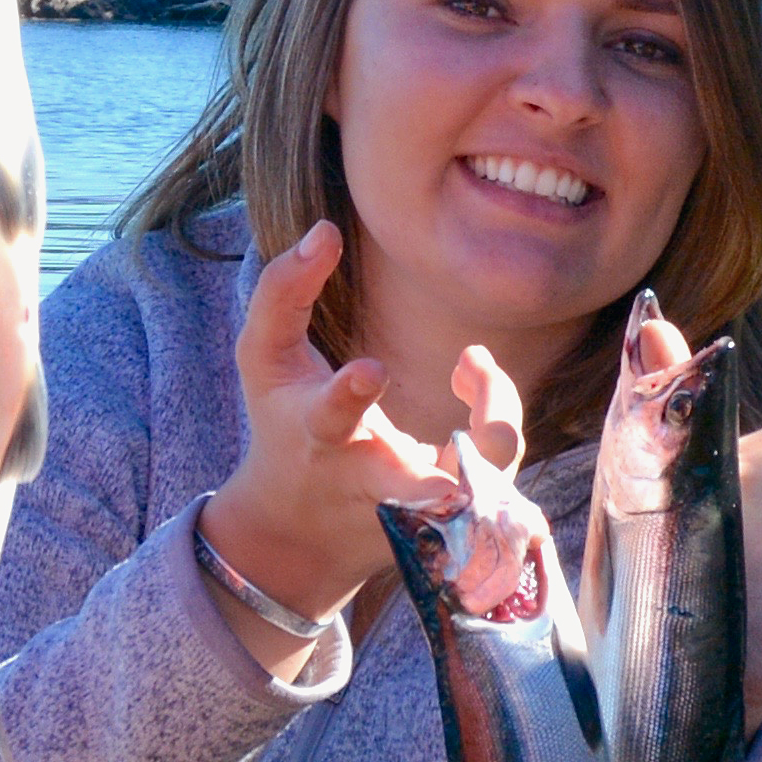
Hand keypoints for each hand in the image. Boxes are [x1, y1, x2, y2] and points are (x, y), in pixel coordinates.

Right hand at [194, 226, 458, 658]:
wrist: (298, 531)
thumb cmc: (283, 421)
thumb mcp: (264, 359)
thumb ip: (282, 291)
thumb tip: (325, 230)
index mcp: (317, 435)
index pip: (328, 417)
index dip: (347, 395)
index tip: (370, 370)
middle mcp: (366, 477)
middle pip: (400, 484)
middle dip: (419, 478)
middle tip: (447, 474)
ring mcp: (412, 505)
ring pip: (469, 487)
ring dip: (491, 434)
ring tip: (475, 365)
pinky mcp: (447, 517)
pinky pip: (494, 478)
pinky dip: (497, 423)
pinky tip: (473, 377)